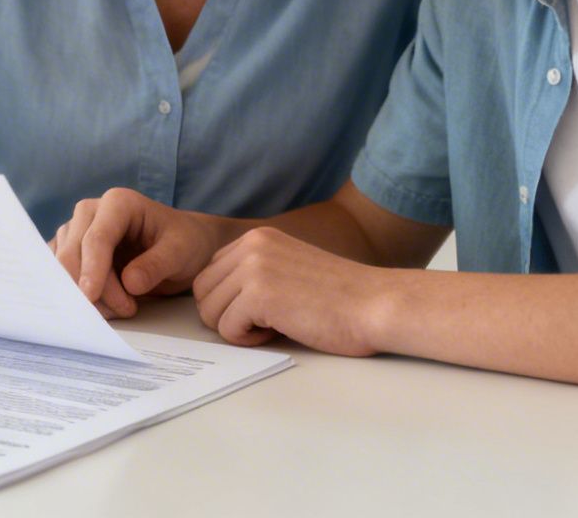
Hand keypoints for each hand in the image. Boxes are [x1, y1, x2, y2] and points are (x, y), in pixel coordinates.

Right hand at [50, 188, 227, 319]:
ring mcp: (76, 230)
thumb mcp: (181, 252)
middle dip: (94, 288)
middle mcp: (91, 211)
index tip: (91, 297)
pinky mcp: (71, 250)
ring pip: (65, 266)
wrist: (182, 245)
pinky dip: (76, 294)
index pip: (97, 237)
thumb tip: (129, 283)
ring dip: (87, 294)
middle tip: (127, 310)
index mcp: (118, 203)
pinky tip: (103, 307)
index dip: (92, 269)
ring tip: (123, 308)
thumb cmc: (183, 242)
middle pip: (74, 253)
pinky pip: (61, 274)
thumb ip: (157, 265)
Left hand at [192, 227, 387, 355]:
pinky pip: (227, 329)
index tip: (263, 309)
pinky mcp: (259, 294)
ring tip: (275, 325)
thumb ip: (253, 273)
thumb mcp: (287, 268)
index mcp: (257, 237)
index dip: (229, 301)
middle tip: (264, 323)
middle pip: (202, 292)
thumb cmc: (339, 298)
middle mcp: (252, 245)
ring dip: (237, 328)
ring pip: (209, 311)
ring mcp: (254, 268)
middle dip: (226, 315)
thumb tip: (215, 298)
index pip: (210, 273)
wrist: (375, 305)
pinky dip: (248, 340)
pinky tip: (279, 331)